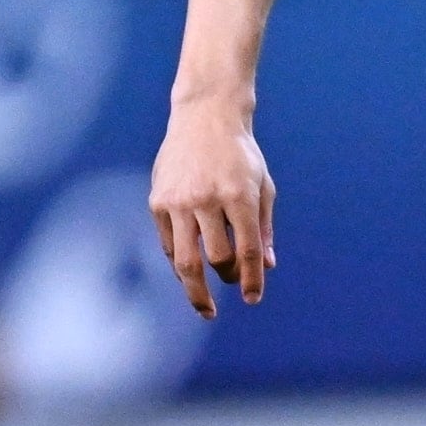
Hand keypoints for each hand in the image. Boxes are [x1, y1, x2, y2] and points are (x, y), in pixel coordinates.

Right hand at [150, 94, 275, 316]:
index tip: (253, 299)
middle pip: (217, 258)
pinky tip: (189, 274)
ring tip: (205, 307)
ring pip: (186, 260)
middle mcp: (207, 199)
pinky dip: (180, 263)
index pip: (248, 250)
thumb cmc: (240, 155)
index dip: (252, 280)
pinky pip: (169, 244)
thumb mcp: (263, 186)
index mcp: (239, 196)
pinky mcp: (158, 201)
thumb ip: (264, 227)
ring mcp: (179, 201)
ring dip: (196, 290)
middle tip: (232, 287)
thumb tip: (267, 267)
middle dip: (227, 280)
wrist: (205, 117)